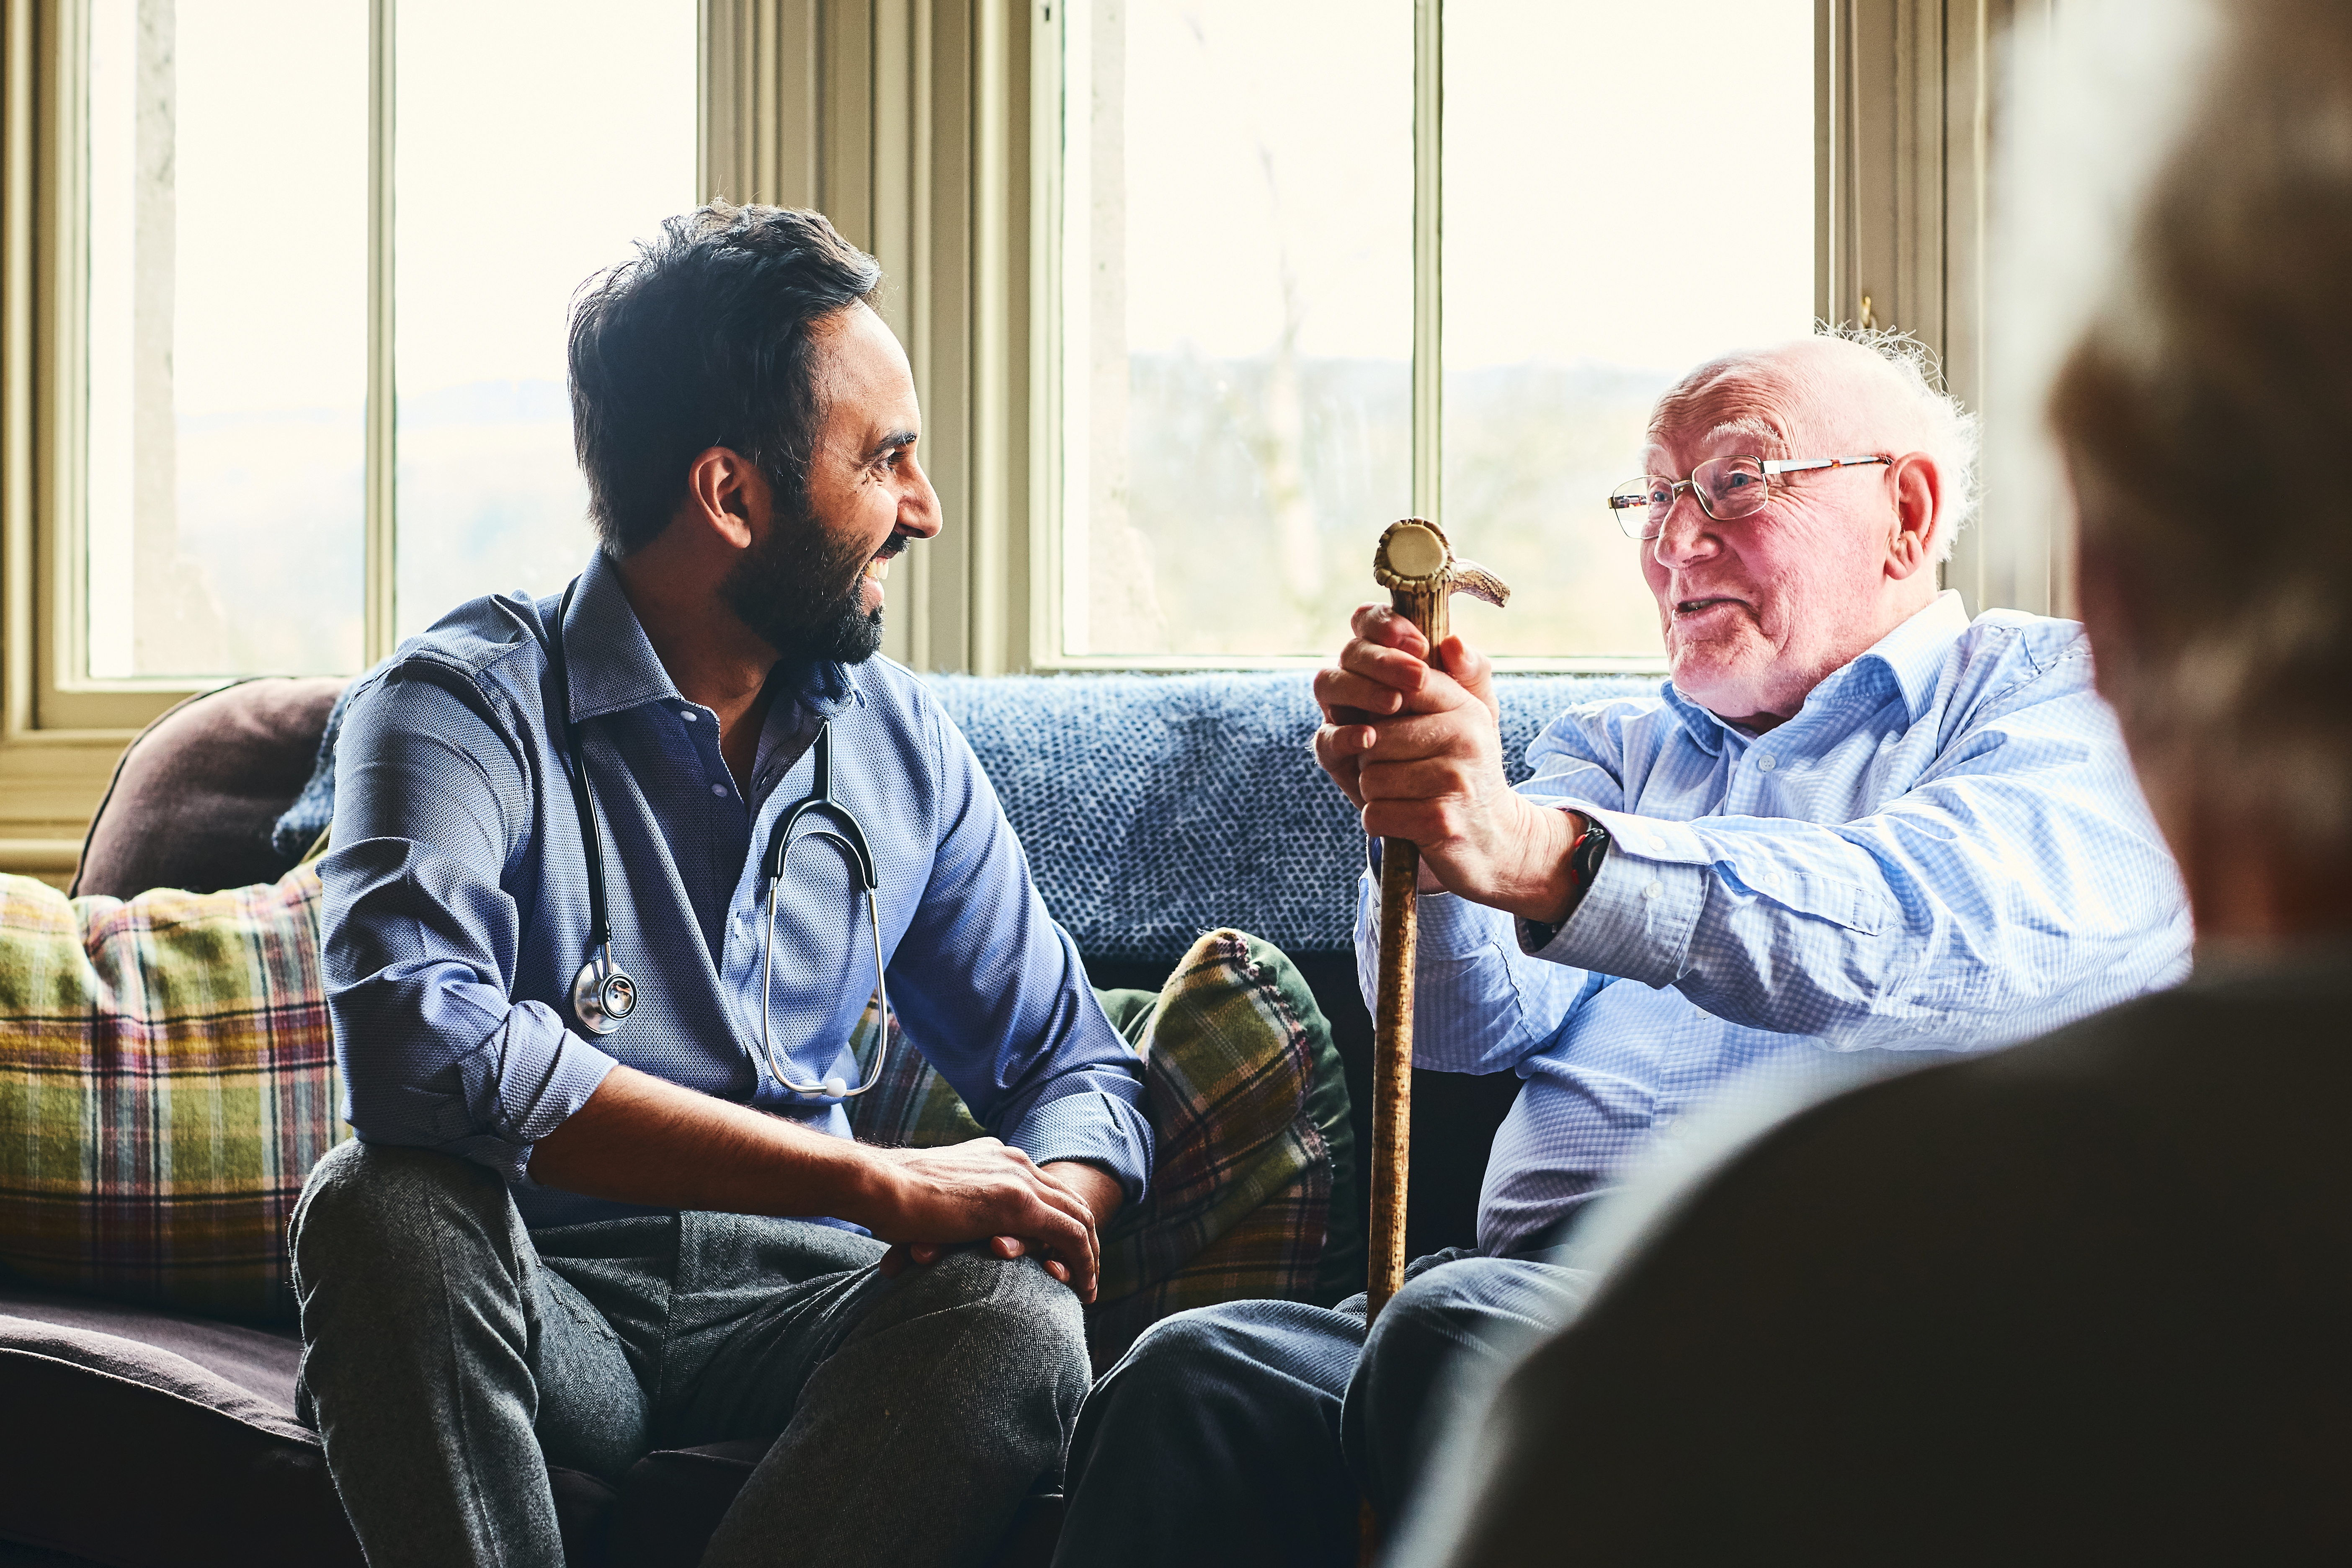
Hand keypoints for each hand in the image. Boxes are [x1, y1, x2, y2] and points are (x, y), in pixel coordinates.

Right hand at [860, 1140, 1109, 1300]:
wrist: (876, 1184)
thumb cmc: (890, 1198)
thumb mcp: (935, 1198)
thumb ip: (955, 1207)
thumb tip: (948, 1232)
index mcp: (995, 1156)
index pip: (1044, 1188)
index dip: (1059, 1219)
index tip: (1061, 1252)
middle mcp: (1014, 1162)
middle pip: (1069, 1200)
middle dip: (1085, 1238)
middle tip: (1088, 1273)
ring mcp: (1017, 1180)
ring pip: (1079, 1217)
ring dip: (1089, 1254)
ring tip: (1089, 1288)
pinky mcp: (1016, 1203)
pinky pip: (1069, 1234)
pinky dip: (1082, 1260)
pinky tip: (1082, 1286)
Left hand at [1312, 603, 1581, 921]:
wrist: (1495, 841)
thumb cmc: (1463, 773)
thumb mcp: (1465, 719)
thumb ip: (1455, 675)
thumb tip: (1452, 642)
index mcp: (1466, 706)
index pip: (1407, 680)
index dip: (1377, 693)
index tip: (1382, 715)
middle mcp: (1466, 737)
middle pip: (1375, 735)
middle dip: (1374, 757)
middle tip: (1399, 769)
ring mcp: (1455, 780)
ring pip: (1371, 776)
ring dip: (1377, 792)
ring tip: (1406, 795)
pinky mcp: (1441, 821)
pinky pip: (1376, 812)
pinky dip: (1381, 821)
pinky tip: (1406, 820)